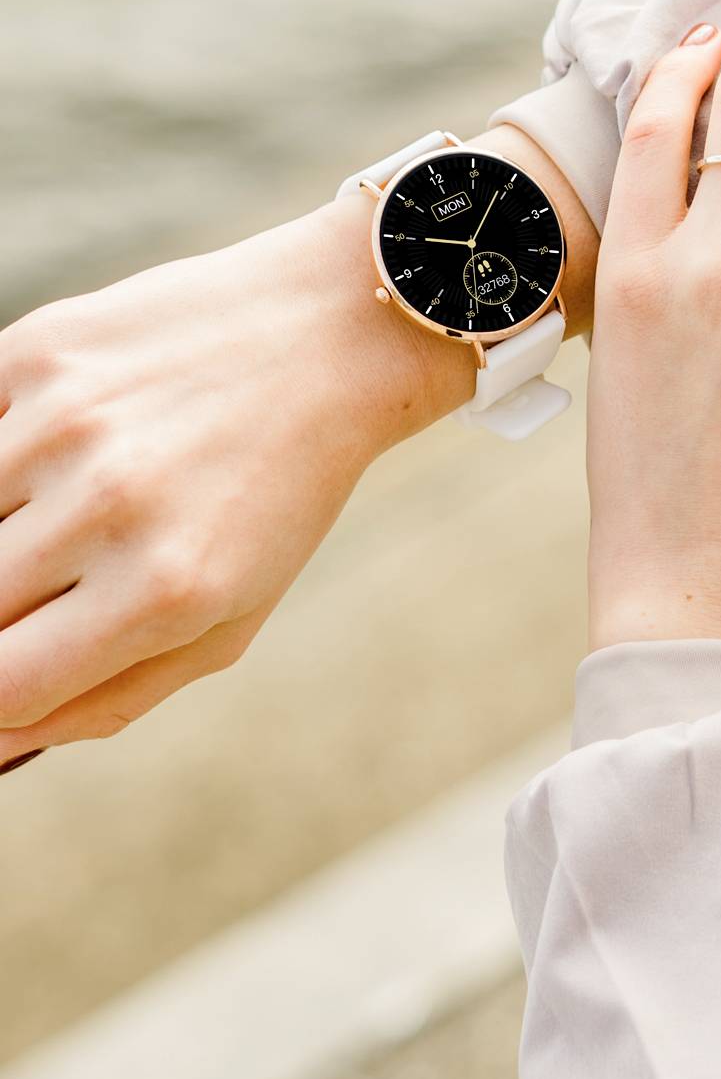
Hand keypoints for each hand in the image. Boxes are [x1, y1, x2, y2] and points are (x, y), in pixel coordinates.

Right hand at [0, 123, 597, 767]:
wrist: (329, 337)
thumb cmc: (280, 492)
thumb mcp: (235, 613)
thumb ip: (115, 696)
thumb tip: (0, 742)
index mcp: (165, 591)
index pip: (2, 690)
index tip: (17, 667)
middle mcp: (109, 509)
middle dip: (8, 606)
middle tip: (72, 572)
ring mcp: (64, 425)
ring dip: (3, 526)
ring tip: (80, 501)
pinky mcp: (37, 353)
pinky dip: (3, 453)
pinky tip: (70, 440)